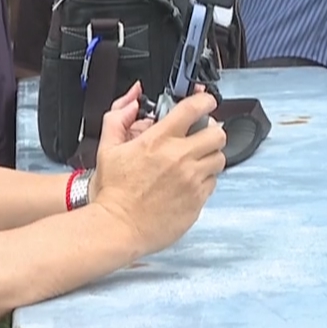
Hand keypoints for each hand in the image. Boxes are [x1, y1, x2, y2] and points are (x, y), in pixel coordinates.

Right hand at [90, 89, 225, 257]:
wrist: (118, 227)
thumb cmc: (113, 192)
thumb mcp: (107, 147)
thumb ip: (118, 118)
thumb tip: (132, 103)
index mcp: (159, 140)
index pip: (194, 109)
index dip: (204, 100)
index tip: (205, 102)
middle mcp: (180, 158)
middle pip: (217, 133)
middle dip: (211, 130)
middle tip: (201, 134)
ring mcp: (191, 180)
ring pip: (219, 158)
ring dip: (210, 155)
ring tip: (195, 160)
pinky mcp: (197, 201)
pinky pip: (213, 183)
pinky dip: (205, 179)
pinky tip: (189, 182)